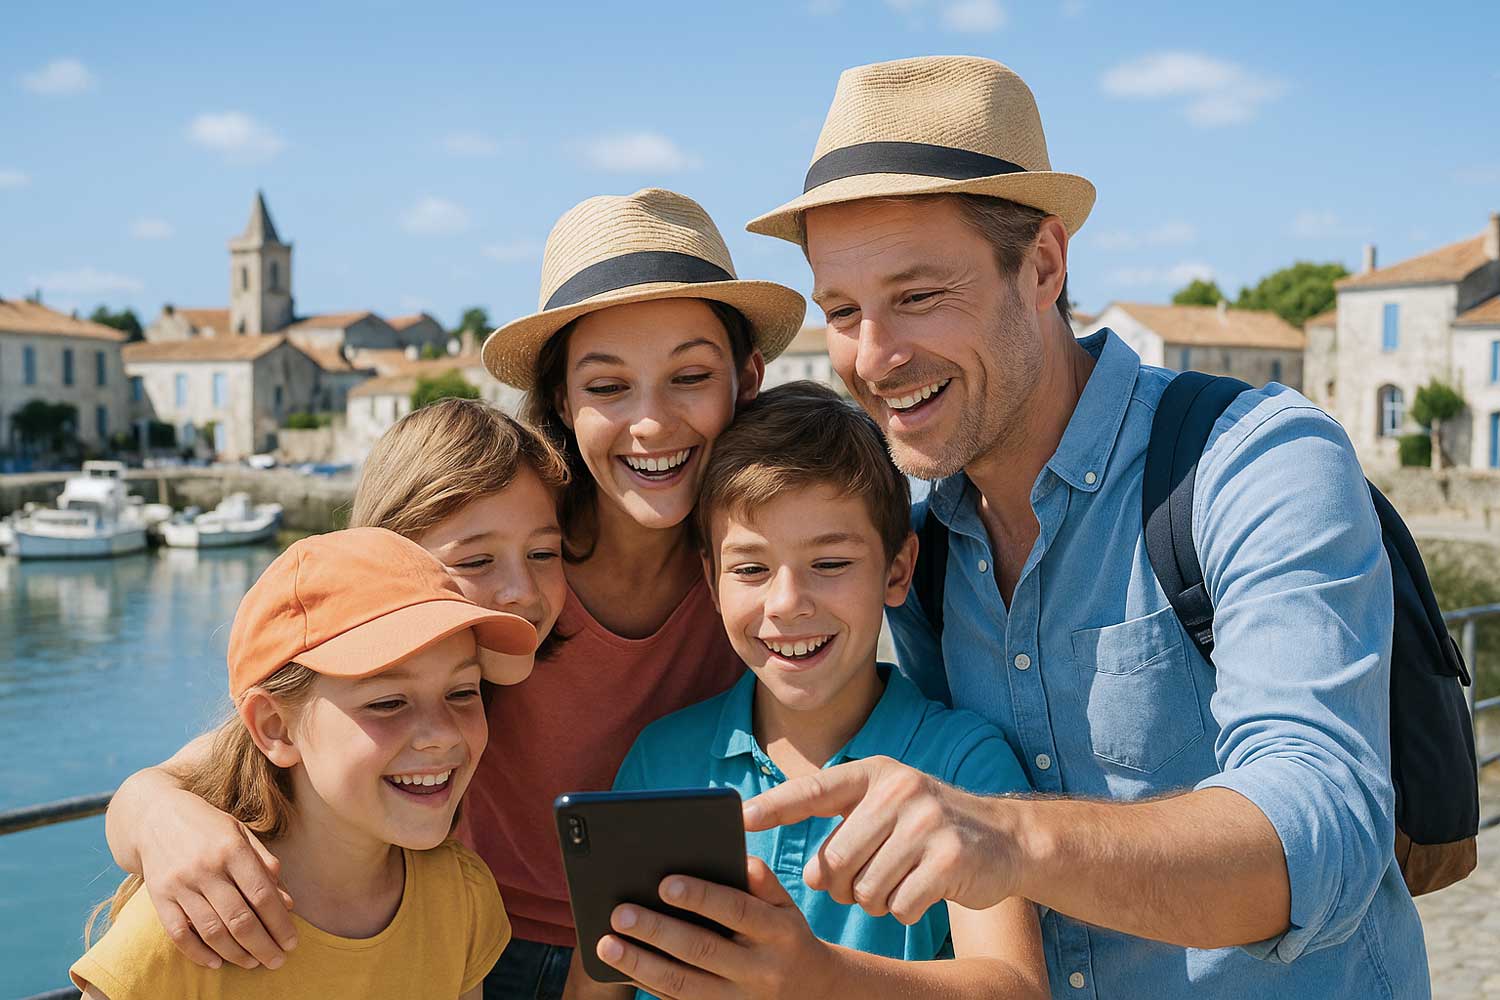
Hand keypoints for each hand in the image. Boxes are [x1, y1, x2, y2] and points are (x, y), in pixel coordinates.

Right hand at [138, 788, 296, 969]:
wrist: (154, 817)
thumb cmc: (208, 826)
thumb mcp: (241, 833)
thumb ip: (265, 865)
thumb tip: (287, 903)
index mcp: (232, 849)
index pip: (262, 895)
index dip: (280, 923)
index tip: (292, 943)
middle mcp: (206, 868)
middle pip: (239, 919)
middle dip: (263, 946)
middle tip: (277, 961)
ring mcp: (180, 885)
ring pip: (212, 931)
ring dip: (236, 954)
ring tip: (253, 963)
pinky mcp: (159, 898)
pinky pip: (179, 934)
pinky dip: (198, 953)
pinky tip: (217, 962)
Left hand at [595, 856, 831, 999]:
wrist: (813, 993)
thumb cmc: (786, 936)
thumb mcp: (786, 906)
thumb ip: (761, 880)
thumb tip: (734, 855)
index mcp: (779, 932)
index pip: (737, 910)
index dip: (700, 896)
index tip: (664, 882)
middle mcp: (760, 970)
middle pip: (702, 950)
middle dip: (657, 930)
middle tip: (620, 912)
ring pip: (684, 985)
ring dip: (641, 965)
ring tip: (607, 945)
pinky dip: (648, 986)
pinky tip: (622, 968)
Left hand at [742, 756, 1021, 921]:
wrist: (1007, 839)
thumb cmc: (929, 828)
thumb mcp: (887, 808)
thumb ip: (844, 829)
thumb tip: (807, 877)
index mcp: (875, 774)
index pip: (813, 790)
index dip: (775, 807)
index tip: (740, 819)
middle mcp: (900, 790)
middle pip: (834, 860)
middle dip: (840, 884)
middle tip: (863, 881)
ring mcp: (928, 822)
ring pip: (864, 889)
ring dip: (875, 899)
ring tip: (898, 881)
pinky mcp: (951, 858)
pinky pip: (900, 906)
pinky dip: (904, 910)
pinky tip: (923, 891)